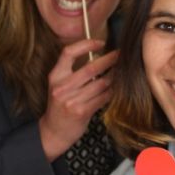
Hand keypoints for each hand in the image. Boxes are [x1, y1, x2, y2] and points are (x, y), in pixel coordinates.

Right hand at [39, 38, 118, 161]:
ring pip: (100, 84)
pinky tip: (115, 88)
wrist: (54, 131)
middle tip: (119, 55)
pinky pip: (102, 98)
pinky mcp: (82, 112)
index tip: (101, 43)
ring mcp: (72, 100)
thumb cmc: (60, 106)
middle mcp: (62, 87)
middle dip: (108, 59)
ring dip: (113, 76)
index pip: (68, 52)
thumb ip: (72, 72)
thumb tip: (98, 57)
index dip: (86, 44)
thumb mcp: (59, 86)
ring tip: (120, 71)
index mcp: (55, 76)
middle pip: (90, 68)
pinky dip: (111, 92)